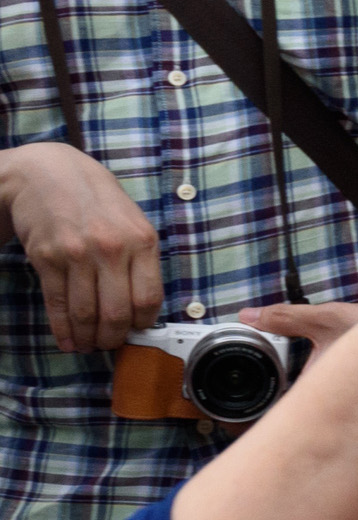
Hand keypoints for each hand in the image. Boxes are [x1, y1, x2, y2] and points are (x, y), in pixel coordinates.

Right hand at [0, 139, 159, 350]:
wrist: (46, 173)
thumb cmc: (95, 199)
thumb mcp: (133, 220)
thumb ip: (141, 258)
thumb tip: (144, 305)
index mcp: (141, 241)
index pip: (149, 298)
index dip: (144, 323)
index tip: (139, 332)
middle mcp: (111, 248)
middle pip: (117, 312)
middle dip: (114, 338)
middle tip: (111, 346)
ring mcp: (76, 254)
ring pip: (86, 313)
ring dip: (88, 338)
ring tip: (90, 346)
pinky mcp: (46, 258)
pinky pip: (57, 303)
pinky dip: (62, 328)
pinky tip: (67, 340)